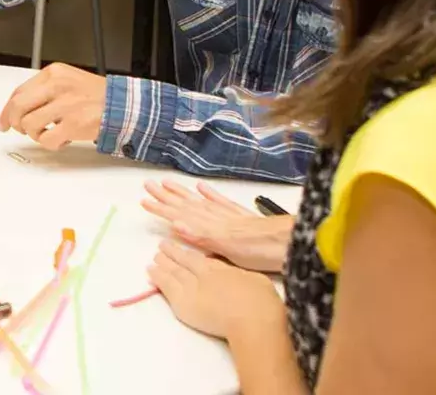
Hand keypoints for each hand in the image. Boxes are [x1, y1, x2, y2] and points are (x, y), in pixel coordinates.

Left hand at [0, 63, 105, 148]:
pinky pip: (46, 139)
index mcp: (53, 74)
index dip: (6, 110)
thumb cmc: (94, 96)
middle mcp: (57, 86)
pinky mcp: (73, 123)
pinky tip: (61, 139)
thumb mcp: (66, 81)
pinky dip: (50, 143)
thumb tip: (17, 109)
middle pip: (18, 106)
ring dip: (35, 134)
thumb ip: (43, 91)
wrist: (121, 105)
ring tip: (49, 132)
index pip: (18, 92)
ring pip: (29, 124)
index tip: (4, 122)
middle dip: (14, 122)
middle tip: (20, 130)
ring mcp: (65, 105)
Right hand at [141, 179, 293, 272]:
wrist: (291, 242)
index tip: (144, 200)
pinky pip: (221, 202)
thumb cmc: (261, 251)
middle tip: (148, 185)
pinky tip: (201, 187)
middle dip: (167, 196)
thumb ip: (203, 236)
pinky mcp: (242, 217)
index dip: (162, 208)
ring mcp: (230, 216)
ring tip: (167, 182)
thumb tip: (176, 223)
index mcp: (211, 228)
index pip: (181, 215)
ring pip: (200, 201)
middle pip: (187, 205)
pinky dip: (210, 194)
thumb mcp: (230, 248)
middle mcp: (217, 218)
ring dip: (183, 193)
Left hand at [148, 240, 282, 339]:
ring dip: (163, 263)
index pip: (203, 260)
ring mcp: (192, 287)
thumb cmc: (261, 303)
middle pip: (185, 261)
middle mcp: (205, 274)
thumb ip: (241, 277)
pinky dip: (157, 277)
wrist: (252, 318)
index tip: (185, 249)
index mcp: (223, 269)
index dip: (192, 254)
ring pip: (173, 271)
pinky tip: (151, 272)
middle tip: (163, 246)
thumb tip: (239, 278)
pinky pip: (166, 286)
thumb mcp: (256, 281)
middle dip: (173, 252)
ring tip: (155, 257)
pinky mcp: (183, 302)